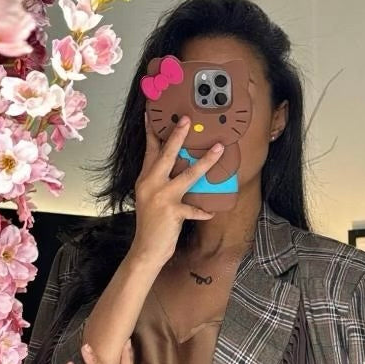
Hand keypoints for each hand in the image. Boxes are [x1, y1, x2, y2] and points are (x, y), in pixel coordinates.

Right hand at [131, 115, 222, 267]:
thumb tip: (180, 166)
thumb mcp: (150, 198)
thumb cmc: (152, 224)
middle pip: (166, 155)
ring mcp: (162, 197)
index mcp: (145, 179)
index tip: (152, 114)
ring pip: (187, 174)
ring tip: (219, 149)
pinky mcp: (172, 212)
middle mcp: (151, 184)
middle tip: (186, 119)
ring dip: (205, 161)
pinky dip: (202, 211)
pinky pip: (193, 209)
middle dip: (177, 136)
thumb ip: (161, 182)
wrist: (146, 249)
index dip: (151, 131)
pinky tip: (211, 211)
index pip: (149, 150)